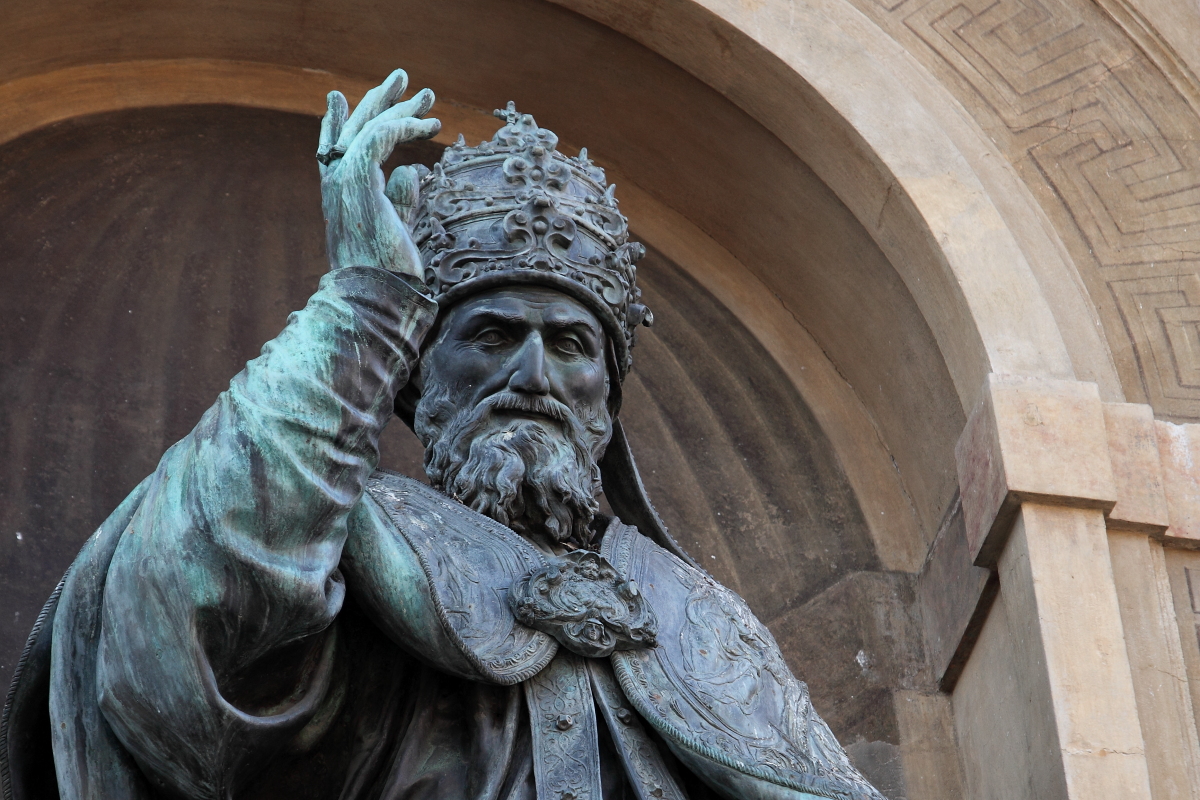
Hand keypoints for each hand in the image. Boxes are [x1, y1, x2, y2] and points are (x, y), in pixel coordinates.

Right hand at [318, 69, 440, 279]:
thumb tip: (412, 170)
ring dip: (400, 107)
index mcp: (342, 195)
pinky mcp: (359, 182)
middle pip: (354, 130)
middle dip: (380, 101)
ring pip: (369, 128)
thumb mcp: (397, 226)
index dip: (335, 122)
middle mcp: (337, 184)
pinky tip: (429, 126)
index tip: (338, 98)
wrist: (377, 294)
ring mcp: (344, 182)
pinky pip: (379, 138)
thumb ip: (402, 198)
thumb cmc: (388, 271)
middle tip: (404, 78)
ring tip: (428, 96)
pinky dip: (403, 125)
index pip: (334, 150)